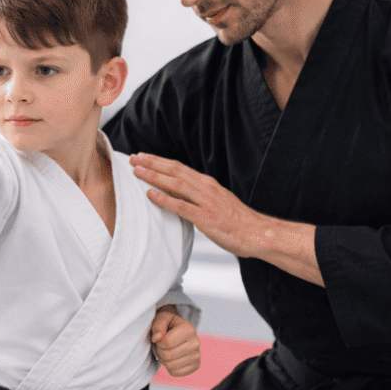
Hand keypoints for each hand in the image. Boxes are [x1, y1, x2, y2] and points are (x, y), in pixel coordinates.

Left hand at [130, 153, 323, 285]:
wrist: (257, 233)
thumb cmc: (237, 220)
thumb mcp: (217, 201)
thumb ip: (199, 196)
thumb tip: (181, 195)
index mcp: (207, 183)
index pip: (179, 168)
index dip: (159, 161)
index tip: (143, 157)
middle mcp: (205, 188)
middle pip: (174, 171)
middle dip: (152, 163)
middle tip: (133, 158)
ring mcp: (205, 202)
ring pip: (175, 184)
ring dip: (154, 176)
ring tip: (137, 171)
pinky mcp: (205, 217)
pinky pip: (181, 206)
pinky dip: (164, 199)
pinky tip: (150, 195)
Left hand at [150, 304, 200, 376]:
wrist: (177, 328)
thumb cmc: (168, 323)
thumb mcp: (161, 317)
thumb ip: (158, 325)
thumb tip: (157, 338)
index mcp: (189, 329)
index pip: (166, 343)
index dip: (158, 341)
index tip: (160, 337)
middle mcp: (196, 343)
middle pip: (168, 355)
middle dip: (159, 350)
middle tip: (161, 344)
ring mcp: (197, 356)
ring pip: (170, 366)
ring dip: (163, 359)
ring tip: (166, 350)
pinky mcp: (195, 366)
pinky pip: (175, 373)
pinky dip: (169, 367)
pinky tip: (171, 358)